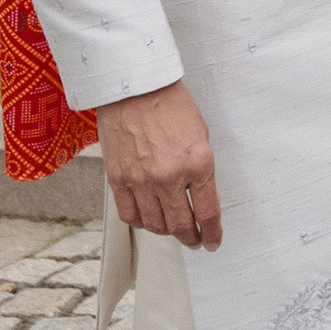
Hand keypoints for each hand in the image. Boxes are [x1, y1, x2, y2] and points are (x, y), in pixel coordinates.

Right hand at [98, 83, 222, 248]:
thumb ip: (202, 169)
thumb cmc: (170, 104)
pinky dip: (141, 222)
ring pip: (155, 224)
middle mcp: (169, 176)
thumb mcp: (201, 135)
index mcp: (198, 163)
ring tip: (172, 229)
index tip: (213, 241)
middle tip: (195, 241)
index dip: (212, 233)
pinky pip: (130, 215)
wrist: (134, 88)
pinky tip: (148, 220)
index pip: (208, 212)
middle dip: (191, 238)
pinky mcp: (117, 180)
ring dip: (167, 232)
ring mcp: (141, 180)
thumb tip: (204, 198)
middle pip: (181, 224)